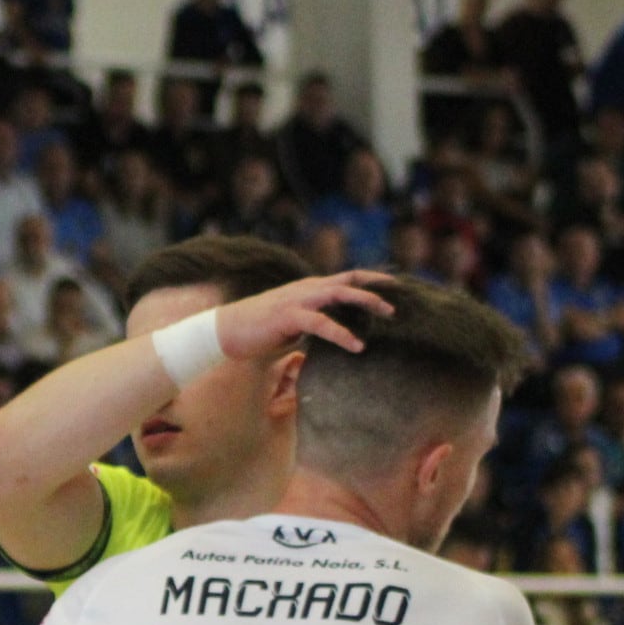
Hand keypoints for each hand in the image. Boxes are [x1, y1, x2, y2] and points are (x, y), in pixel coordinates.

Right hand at [214, 270, 394, 360]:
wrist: (225, 332)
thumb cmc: (258, 332)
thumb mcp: (292, 325)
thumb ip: (312, 324)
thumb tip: (329, 338)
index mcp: (308, 289)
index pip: (345, 278)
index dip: (371, 279)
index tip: (394, 286)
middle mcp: (306, 288)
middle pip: (348, 280)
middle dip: (376, 288)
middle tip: (398, 303)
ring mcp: (297, 299)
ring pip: (339, 293)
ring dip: (366, 301)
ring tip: (388, 315)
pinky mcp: (288, 316)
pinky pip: (321, 322)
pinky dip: (341, 333)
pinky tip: (357, 346)